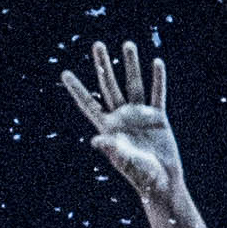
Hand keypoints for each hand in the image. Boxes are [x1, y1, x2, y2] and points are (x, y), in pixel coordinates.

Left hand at [57, 37, 184, 198]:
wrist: (162, 183)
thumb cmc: (140, 176)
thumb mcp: (124, 162)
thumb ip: (112, 150)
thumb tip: (96, 140)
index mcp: (107, 128)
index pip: (88, 104)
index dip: (77, 89)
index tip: (64, 73)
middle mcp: (121, 117)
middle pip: (109, 85)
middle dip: (103, 65)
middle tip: (97, 44)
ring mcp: (139, 115)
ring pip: (133, 84)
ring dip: (131, 65)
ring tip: (127, 44)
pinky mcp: (158, 118)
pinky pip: (157, 94)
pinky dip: (158, 79)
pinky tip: (156, 63)